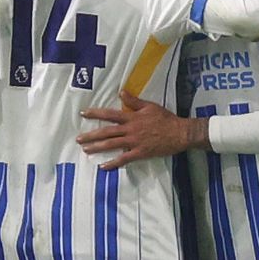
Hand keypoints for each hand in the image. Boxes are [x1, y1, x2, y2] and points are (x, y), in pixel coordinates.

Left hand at [77, 92, 205, 167]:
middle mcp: (130, 130)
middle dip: (91, 135)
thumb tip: (121, 93)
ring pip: (112, 145)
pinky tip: (103, 166)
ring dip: (97, 148)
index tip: (83, 113)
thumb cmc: (165, 119)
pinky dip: (113, 163)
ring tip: (86, 150)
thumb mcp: (150, 106)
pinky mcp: (140, 153)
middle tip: (78, 139)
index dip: (95, 114)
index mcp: (131, 117)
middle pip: (106, 132)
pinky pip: (124, 159)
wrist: (179, 133)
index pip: (110, 114)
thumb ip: (134, 101)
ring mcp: (134, 142)